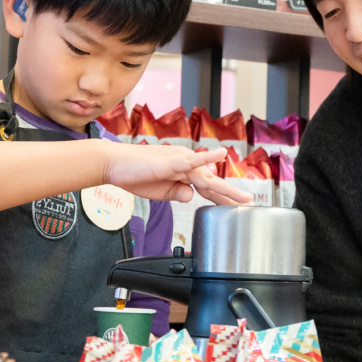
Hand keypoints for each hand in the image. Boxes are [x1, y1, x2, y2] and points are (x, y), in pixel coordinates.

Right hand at [103, 143, 251, 204]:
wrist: (114, 165)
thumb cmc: (133, 175)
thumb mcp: (160, 192)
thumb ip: (177, 194)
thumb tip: (191, 197)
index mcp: (183, 171)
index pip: (205, 187)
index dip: (221, 198)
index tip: (235, 207)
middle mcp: (185, 163)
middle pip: (211, 183)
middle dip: (230, 195)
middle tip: (247, 204)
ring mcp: (180, 160)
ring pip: (207, 177)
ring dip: (226, 188)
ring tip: (243, 198)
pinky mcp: (172, 160)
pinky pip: (193, 159)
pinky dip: (207, 157)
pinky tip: (221, 154)